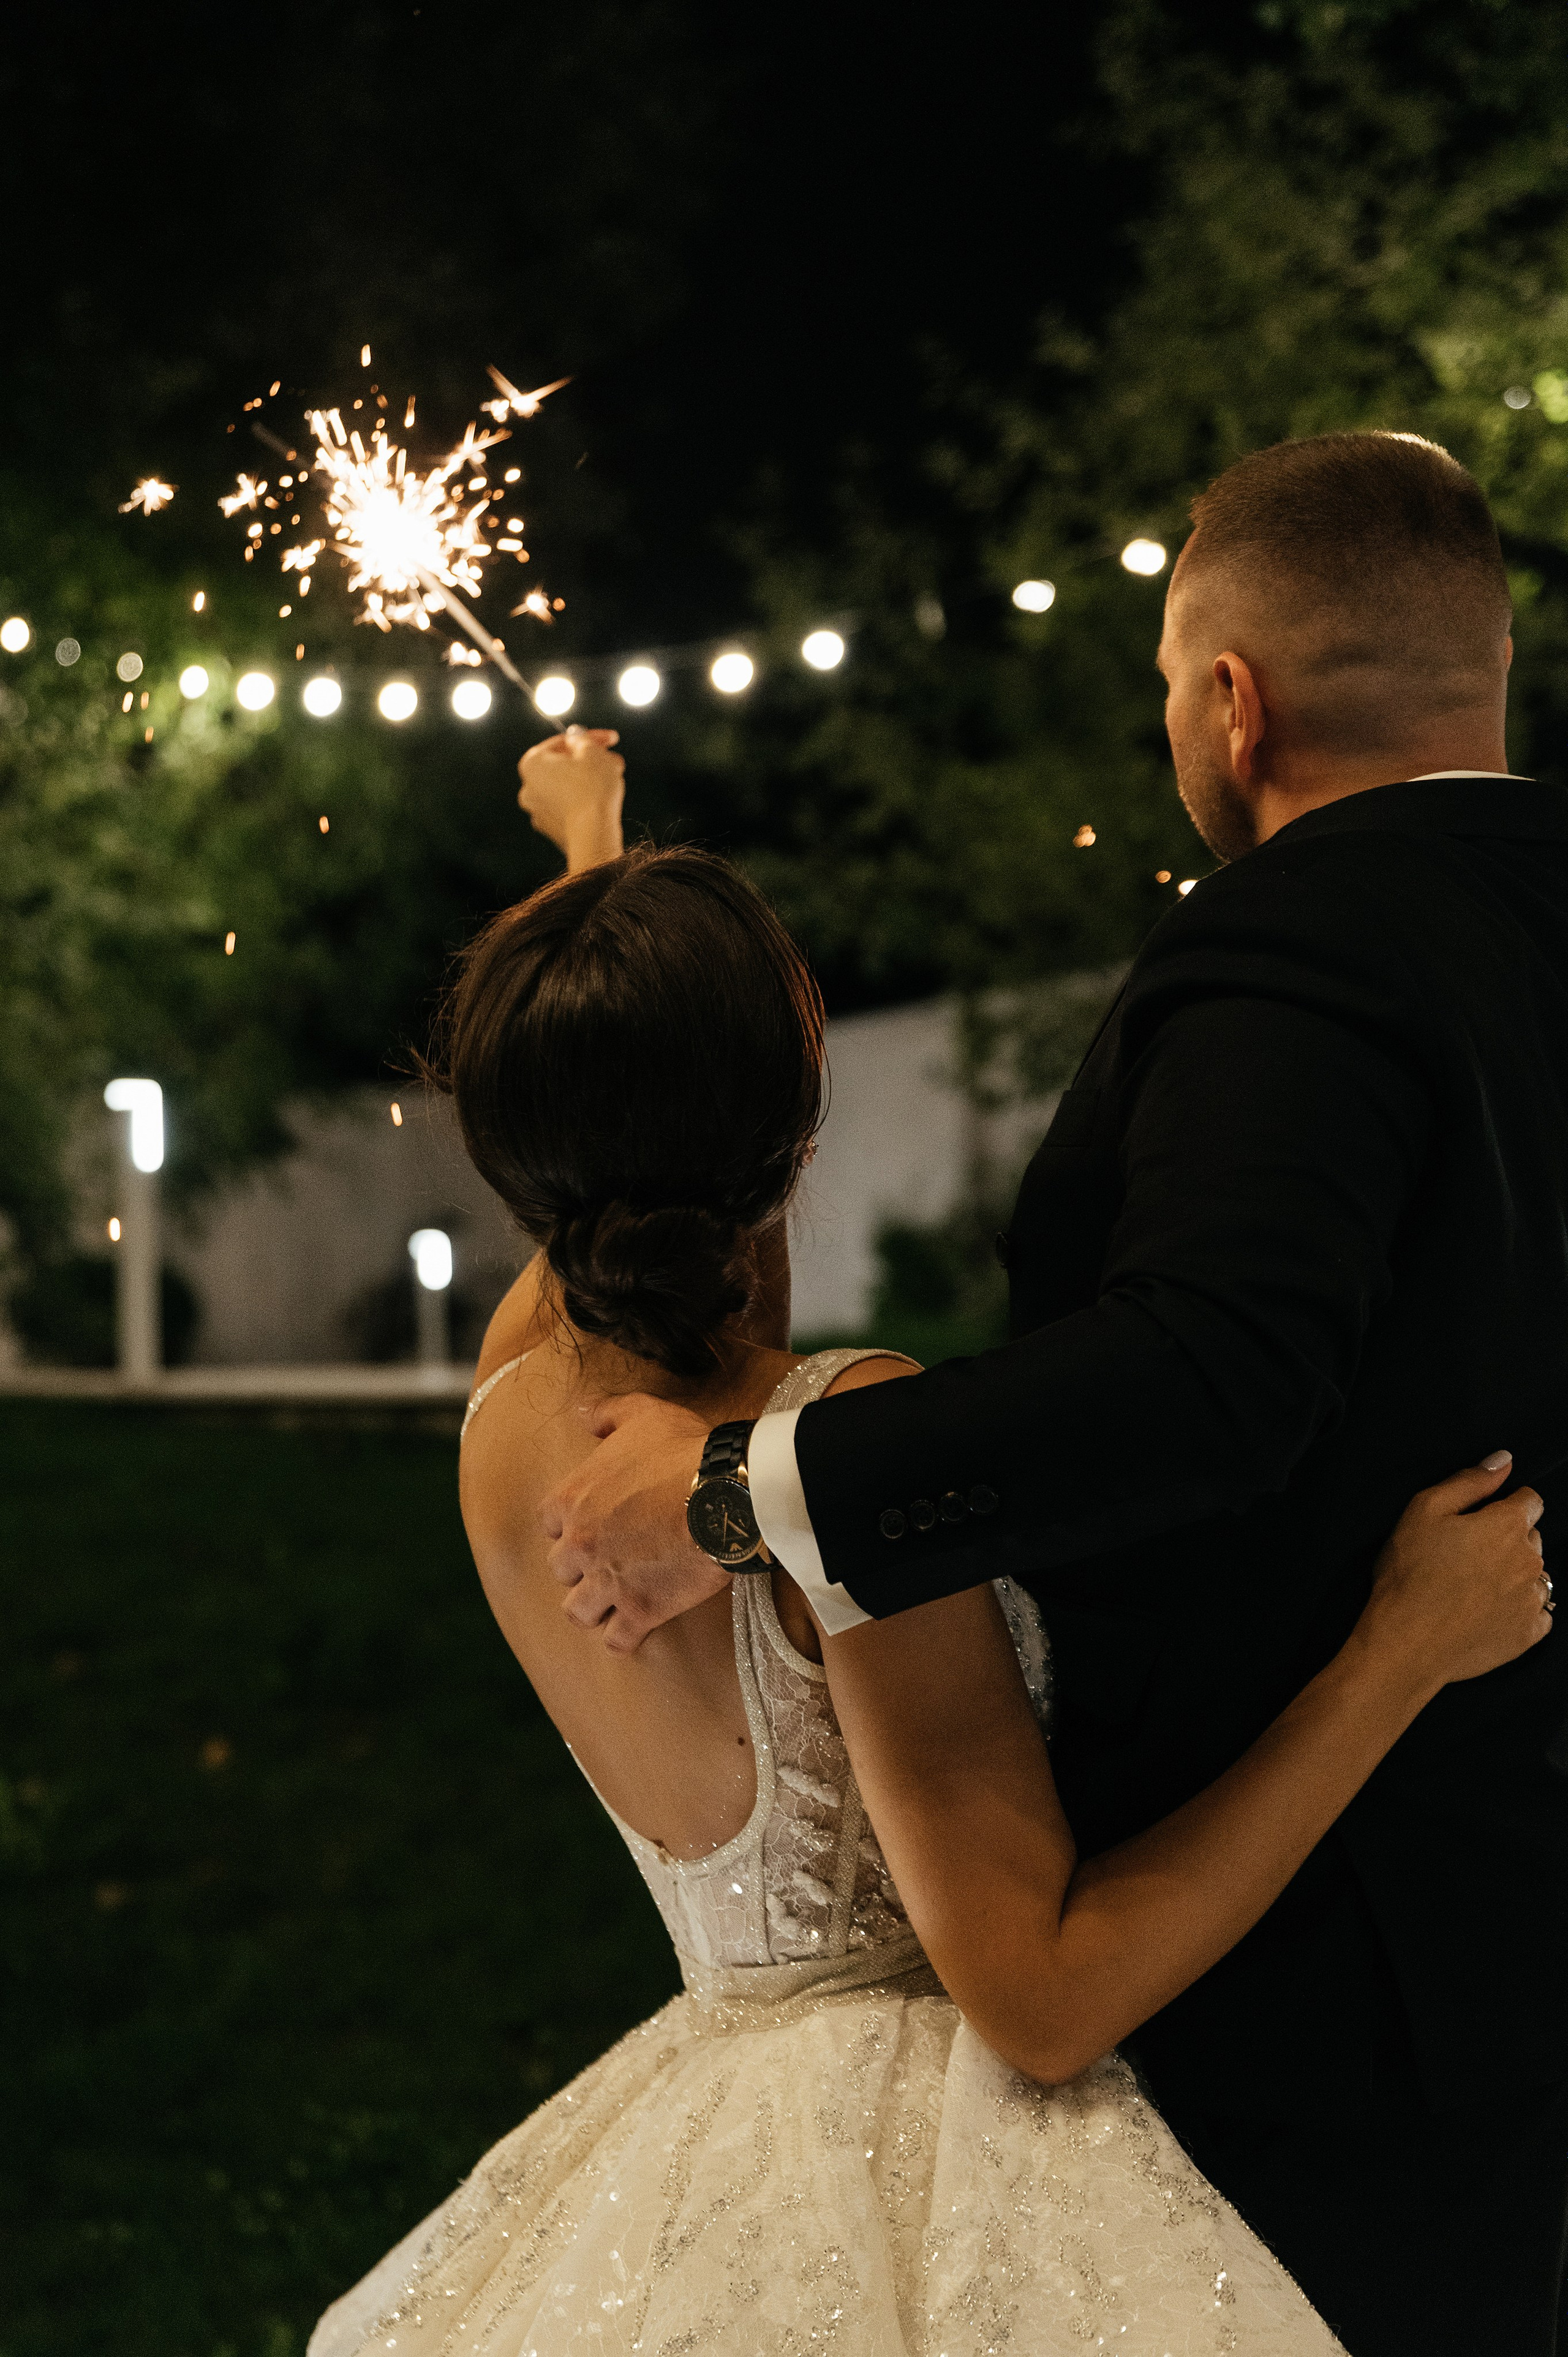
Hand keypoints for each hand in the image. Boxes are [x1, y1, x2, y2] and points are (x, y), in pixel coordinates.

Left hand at [518, 726, 624, 870]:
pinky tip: (602, 799)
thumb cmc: (591, 789)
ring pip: (567, 786)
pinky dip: (583, 800)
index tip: (610, 739)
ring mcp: (538, 812)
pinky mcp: (552, 830)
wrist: (594, 833)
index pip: (562, 742)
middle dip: (591, 760)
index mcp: (531, 763)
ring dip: (589, 779)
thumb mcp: (591, 751)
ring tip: (612, 777)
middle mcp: (528, 788)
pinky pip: (569, 807)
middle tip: (612, 759)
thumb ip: (582, 739)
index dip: (590, 737)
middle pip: (563, 765)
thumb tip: (577, 740)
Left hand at [543, 1392, 729, 1651]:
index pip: (548, 1522)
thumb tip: (581, 1412)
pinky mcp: (640, 1611)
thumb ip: (606, 1413)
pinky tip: (637, 1628)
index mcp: (572, 1499)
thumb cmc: (684, 1450)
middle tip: (609, 1561)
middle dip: (580, 1566)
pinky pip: (616, 1640)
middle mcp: (580, 1544)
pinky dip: (623, 1637)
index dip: (568, 1524)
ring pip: (577, 1611)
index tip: (590, 1523)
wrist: (726, 1493)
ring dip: (593, 1607)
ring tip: (615, 1602)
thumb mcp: (643, 1413)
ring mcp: (607, 1581)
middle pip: (560, 1568)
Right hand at [1357, 1454, 1548, 1695]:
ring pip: (1534, 1575)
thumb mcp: (1424, 1510)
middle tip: (1465, 1554)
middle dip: (1506, 1539)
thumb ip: (1470, 1482)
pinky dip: (1518, 1609)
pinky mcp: (1528, 1633)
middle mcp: (1530, 1560)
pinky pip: (1537, 1613)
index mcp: (1507, 1525)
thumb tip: (1503, 1461)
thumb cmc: (1409, 1575)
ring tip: (1473, 1586)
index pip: (1529, 1501)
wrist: (1407, 1642)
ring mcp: (1532, 1599)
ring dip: (1513, 1574)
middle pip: (1531, 1538)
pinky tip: (1488, 1611)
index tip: (1480, 1518)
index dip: (1504, 1504)